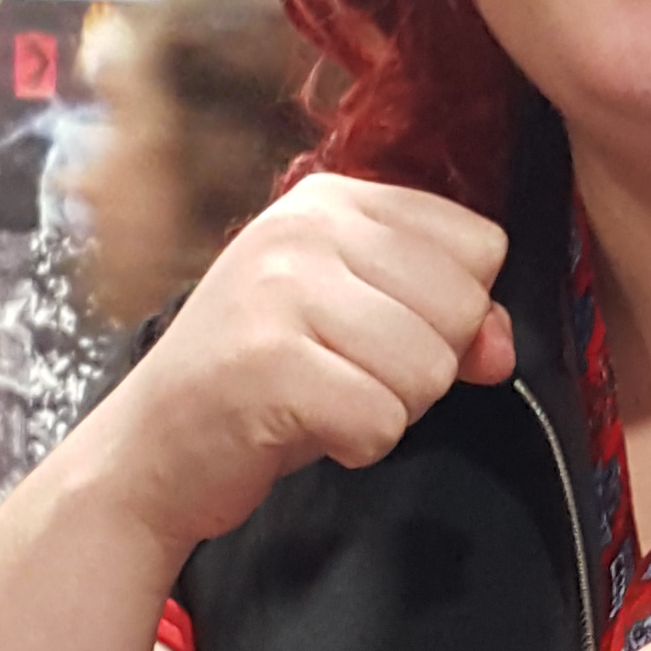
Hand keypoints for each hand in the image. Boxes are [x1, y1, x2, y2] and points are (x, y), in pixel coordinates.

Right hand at [114, 173, 514, 547]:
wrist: (151, 449)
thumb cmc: (266, 382)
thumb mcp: (358, 326)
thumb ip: (443, 318)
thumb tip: (498, 347)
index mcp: (332, 201)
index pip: (478, 244)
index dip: (453, 312)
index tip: (384, 334)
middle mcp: (302, 228)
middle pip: (462, 308)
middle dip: (423, 368)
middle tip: (345, 375)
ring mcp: (278, 291)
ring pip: (430, 369)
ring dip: (390, 410)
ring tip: (323, 399)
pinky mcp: (267, 363)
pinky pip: (383, 420)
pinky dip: (358, 446)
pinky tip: (306, 430)